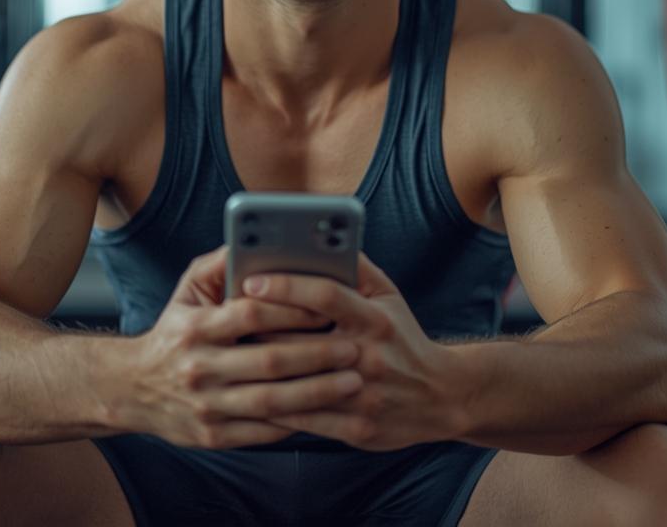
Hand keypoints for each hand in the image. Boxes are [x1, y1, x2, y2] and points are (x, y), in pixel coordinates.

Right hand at [117, 246, 363, 448]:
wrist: (133, 388)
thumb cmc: (175, 331)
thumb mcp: (188, 291)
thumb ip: (222, 263)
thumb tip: (256, 239)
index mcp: (195, 328)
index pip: (251, 314)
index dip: (293, 311)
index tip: (328, 309)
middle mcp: (199, 368)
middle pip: (269, 361)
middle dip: (317, 355)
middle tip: (354, 348)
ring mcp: (206, 406)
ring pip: (272, 403)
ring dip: (318, 393)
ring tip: (353, 382)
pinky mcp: (213, 437)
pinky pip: (264, 431)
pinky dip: (298, 421)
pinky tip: (328, 411)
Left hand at [246, 253, 467, 450]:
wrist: (440, 397)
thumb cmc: (402, 338)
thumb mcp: (389, 297)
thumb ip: (355, 268)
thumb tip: (320, 239)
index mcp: (375, 319)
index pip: (325, 296)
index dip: (285, 286)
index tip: (250, 280)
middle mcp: (369, 356)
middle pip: (300, 342)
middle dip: (259, 330)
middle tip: (225, 320)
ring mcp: (362, 395)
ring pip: (296, 383)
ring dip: (259, 370)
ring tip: (230, 355)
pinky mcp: (356, 427)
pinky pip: (303, 419)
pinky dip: (273, 405)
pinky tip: (250, 392)